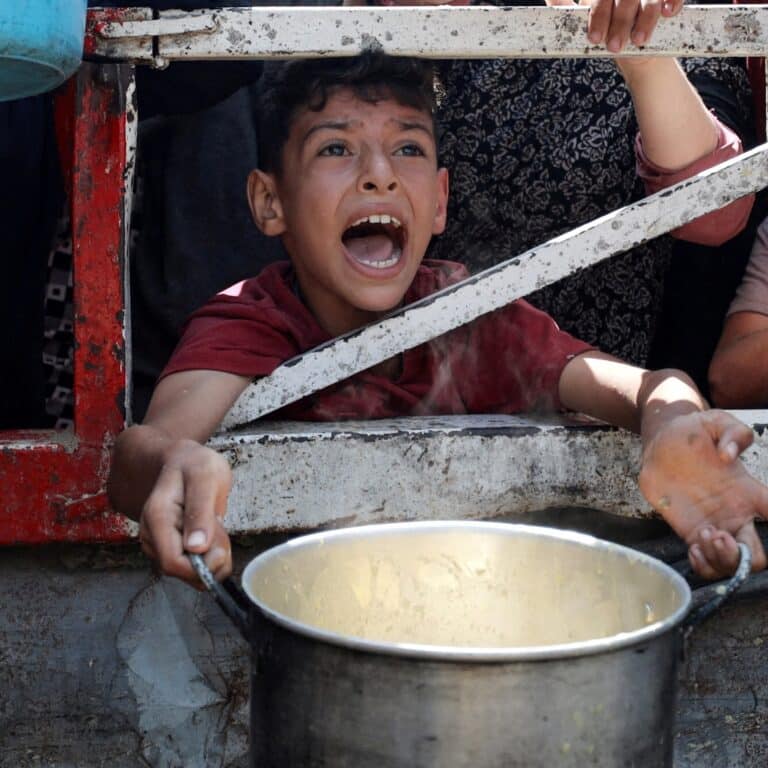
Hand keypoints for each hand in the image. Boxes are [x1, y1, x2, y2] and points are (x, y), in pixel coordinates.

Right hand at [139, 439, 232, 587]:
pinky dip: (209, 556)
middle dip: (210, 561)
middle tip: (221, 530)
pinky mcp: (169, 548)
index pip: (173, 563)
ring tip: (216, 526)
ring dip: (212, 557)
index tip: (220, 550)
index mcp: (157, 518)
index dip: (201, 567)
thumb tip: (196, 548)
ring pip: (189, 572)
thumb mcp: (205, 478)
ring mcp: (158, 543)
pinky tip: (212, 534)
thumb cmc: (194, 465)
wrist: (183, 460)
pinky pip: (193, 566)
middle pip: (182, 572)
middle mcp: (151, 535)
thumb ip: (201, 512)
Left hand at [546, 0, 682, 51]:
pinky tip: (667, 14)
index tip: (594, 38)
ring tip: (638, 41)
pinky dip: (672, 0)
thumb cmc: (606, 28)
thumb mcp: (584, 20)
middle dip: (619, 20)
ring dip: (645, 17)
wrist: (633, 45)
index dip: (598, 14)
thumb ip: (566, 6)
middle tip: (614, 46)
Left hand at [639, 410, 767, 578]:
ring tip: (703, 536)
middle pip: (757, 555)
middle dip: (742, 555)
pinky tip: (693, 548)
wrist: (660, 442)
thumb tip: (728, 455)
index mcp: (749, 491)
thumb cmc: (692, 432)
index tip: (765, 522)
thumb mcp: (715, 421)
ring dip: (720, 559)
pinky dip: (703, 565)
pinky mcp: (690, 532)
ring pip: (731, 564)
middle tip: (719, 534)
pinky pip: (705, 563)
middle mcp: (736, 514)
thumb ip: (733, 433)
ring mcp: (713, 525)